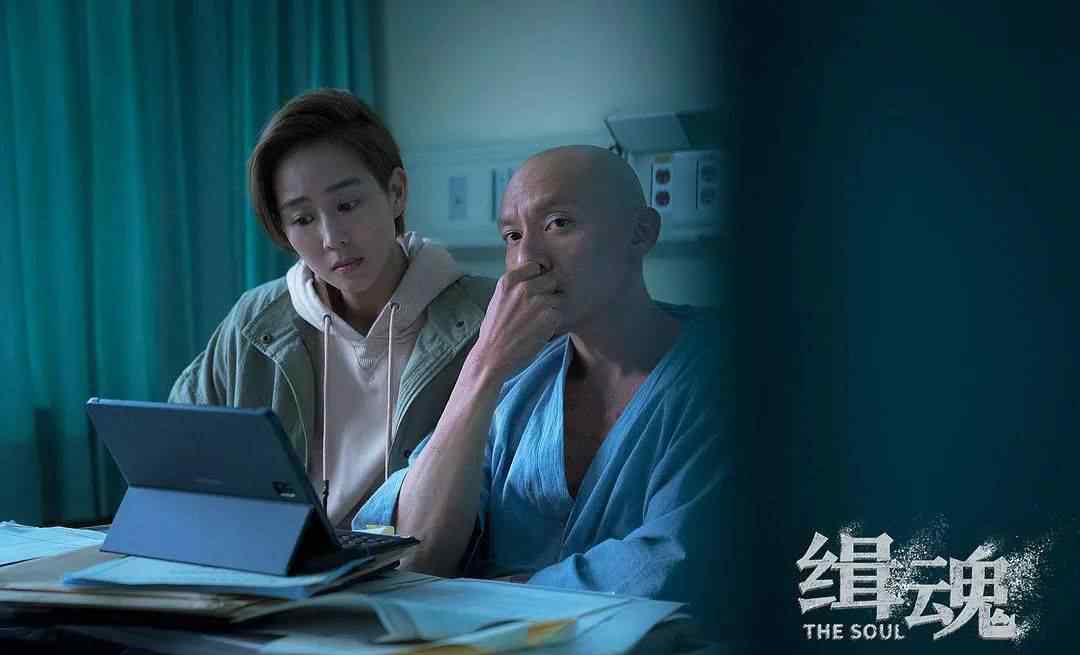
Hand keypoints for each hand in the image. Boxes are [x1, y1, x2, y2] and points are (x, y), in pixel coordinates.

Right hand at [470, 262, 562, 379]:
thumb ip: (515, 287)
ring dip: (553, 309)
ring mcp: (538, 301)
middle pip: (551, 279)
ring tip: (539, 323)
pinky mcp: (550, 316)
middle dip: (549, 292)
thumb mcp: (498, 300)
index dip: (539, 278)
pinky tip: (541, 331)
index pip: (535, 267)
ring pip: (558, 297)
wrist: (492, 356)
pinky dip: (555, 323)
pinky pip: (561, 313)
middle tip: (540, 309)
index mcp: (509, 280)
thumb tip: (535, 279)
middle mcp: (524, 287)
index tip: (537, 289)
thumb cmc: (494, 331)